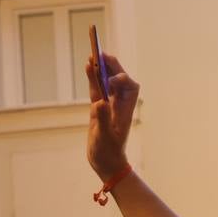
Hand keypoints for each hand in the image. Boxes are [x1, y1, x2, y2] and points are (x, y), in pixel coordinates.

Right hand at [85, 52, 139, 180]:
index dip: (122, 79)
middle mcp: (119, 104)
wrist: (106, 162)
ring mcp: (108, 104)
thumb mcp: (105, 137)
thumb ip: (104, 119)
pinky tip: (87, 66)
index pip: (130, 87)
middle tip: (101, 54)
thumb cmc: (108, 152)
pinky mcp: (98, 107)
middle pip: (119, 79)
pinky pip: (96, 88)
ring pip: (106, 81)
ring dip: (101, 68)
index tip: (111, 81)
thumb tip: (100, 102)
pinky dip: (92, 77)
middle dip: (112, 66)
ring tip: (93, 55)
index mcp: (126, 110)